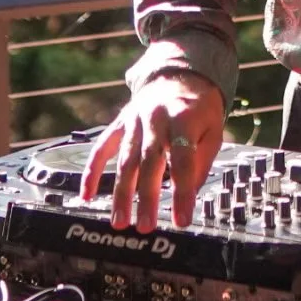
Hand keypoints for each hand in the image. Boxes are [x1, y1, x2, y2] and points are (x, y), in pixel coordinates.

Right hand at [79, 72, 224, 231]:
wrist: (179, 74)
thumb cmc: (200, 108)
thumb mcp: (214, 130)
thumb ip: (202, 162)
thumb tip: (189, 195)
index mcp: (183, 119)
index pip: (183, 160)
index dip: (183, 191)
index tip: (182, 220)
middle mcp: (156, 119)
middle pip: (149, 162)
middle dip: (146, 197)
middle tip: (145, 226)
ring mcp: (134, 120)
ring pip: (125, 160)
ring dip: (121, 193)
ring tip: (120, 221)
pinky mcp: (119, 123)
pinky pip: (102, 148)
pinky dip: (92, 171)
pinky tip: (86, 195)